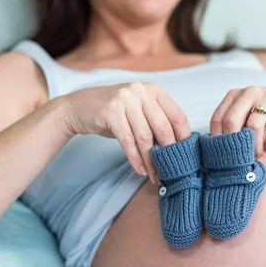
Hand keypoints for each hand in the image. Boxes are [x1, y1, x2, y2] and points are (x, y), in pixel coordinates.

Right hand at [63, 82, 190, 183]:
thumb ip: (156, 122)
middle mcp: (141, 91)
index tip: (185, 157)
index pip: (177, 115)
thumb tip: (178, 149)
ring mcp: (125, 100)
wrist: (80, 106)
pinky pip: (128, 140)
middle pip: (163, 127)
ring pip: (145, 137)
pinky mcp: (111, 112)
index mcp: (154, 90)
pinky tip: (140, 169)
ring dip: (151, 160)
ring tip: (154, 175)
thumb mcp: (139, 110)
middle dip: (168, 153)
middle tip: (172, 171)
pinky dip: (135, 158)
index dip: (183, 138)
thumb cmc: (115, 112)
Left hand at [210, 86, 265, 156]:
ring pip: (253, 126)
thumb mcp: (248, 118)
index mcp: (234, 95)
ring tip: (259, 155)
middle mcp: (249, 92)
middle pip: (231, 121)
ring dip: (255, 146)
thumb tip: (219, 152)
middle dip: (235, 143)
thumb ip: (234, 128)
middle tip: (241, 157)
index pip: (217, 119)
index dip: (218, 139)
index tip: (224, 154)